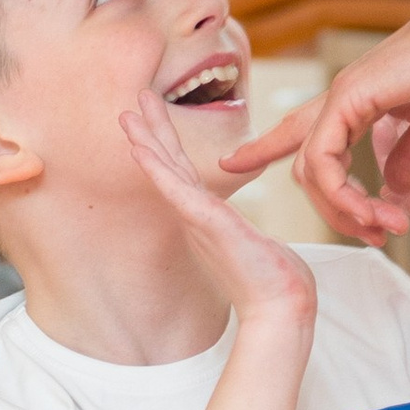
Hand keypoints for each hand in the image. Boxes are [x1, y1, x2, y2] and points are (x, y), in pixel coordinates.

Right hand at [119, 90, 318, 327]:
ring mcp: (198, 220)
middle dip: (153, 130)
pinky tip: (141, 150)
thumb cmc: (277, 282)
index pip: (183, 172)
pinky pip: (176, 190)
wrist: (282, 307)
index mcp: (209, 218)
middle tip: (135, 102)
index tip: (153, 117)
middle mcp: (197, 217)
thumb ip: (253, 238)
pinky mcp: (206, 223)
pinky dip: (157, 169)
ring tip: (127, 115)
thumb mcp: (262, 247)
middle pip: (170, 164)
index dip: (167, 143)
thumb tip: (264, 243)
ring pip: (167, 171)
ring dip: (146, 141)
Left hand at [222, 23, 409, 238]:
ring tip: (382, 229)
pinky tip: (368, 210)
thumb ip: (409, 157)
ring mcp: (338, 98)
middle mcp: (337, 101)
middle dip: (332, 211)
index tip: (230, 163)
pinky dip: (342, 194)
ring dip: (344, 211)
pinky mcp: (348, 99)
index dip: (262, 148)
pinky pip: (323, 160)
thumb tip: (395, 187)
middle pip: (303, 167)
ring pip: (309, 170)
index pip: (297, 131)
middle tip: (372, 236)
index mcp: (353, 103)